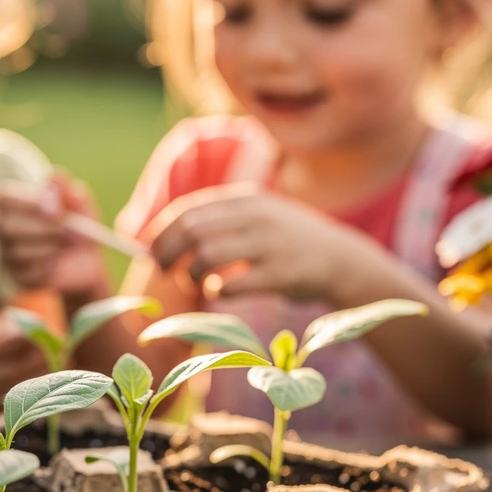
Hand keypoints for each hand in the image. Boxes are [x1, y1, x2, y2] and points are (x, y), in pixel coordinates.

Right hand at [0, 172, 111, 302]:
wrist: (87, 261)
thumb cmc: (78, 225)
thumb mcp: (79, 204)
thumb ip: (67, 189)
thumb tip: (56, 177)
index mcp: (12, 201)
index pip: (4, 198)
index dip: (29, 204)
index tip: (57, 209)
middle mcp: (2, 227)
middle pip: (7, 227)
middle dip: (42, 228)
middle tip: (69, 230)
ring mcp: (6, 253)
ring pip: (18, 251)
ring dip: (49, 247)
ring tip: (67, 244)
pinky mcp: (16, 276)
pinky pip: (27, 272)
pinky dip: (48, 266)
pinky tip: (59, 261)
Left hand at [146, 188, 372, 303]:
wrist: (341, 260)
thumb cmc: (285, 244)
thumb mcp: (256, 218)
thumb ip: (217, 222)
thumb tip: (160, 239)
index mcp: (246, 199)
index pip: (188, 210)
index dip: (161, 232)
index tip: (149, 250)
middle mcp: (257, 216)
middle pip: (192, 230)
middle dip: (168, 253)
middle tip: (163, 270)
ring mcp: (270, 243)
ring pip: (207, 254)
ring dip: (192, 272)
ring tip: (196, 281)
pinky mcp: (281, 273)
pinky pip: (233, 284)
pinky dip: (217, 291)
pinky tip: (220, 292)